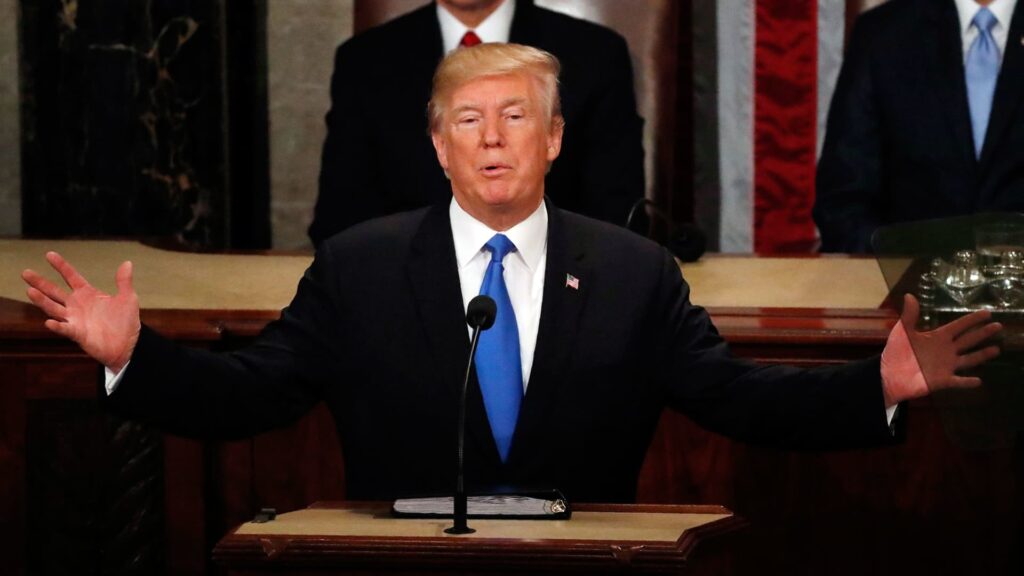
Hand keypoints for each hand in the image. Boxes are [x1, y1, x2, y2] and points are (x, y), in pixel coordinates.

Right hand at [21, 252, 140, 372]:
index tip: (49, 254)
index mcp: (87, 294)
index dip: (61, 266)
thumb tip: (127, 263)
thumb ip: (124, 281)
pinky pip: (65, 329)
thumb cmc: (125, 321)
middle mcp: (77, 305)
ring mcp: (75, 319)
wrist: (128, 344)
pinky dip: (57, 326)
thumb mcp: (128, 298)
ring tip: (30, 291)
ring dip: (42, 301)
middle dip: (40, 283)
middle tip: (25, 273)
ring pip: (54, 308)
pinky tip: (50, 322)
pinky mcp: (77, 334)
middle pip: (54, 292)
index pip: (71, 276)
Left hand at [881, 294, 1001, 405]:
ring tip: (996, 349)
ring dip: (982, 355)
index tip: (987, 313)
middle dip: (983, 333)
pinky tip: (979, 381)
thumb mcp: (903, 332)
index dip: (972, 320)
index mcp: (938, 337)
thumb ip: (909, 315)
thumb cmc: (896, 352)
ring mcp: (946, 366)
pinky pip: (958, 382)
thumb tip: (909, 295)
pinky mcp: (942, 380)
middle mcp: (946, 350)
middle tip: (998, 326)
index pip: (959, 326)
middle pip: (968, 340)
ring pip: (969, 360)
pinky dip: (968, 382)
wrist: (888, 374)